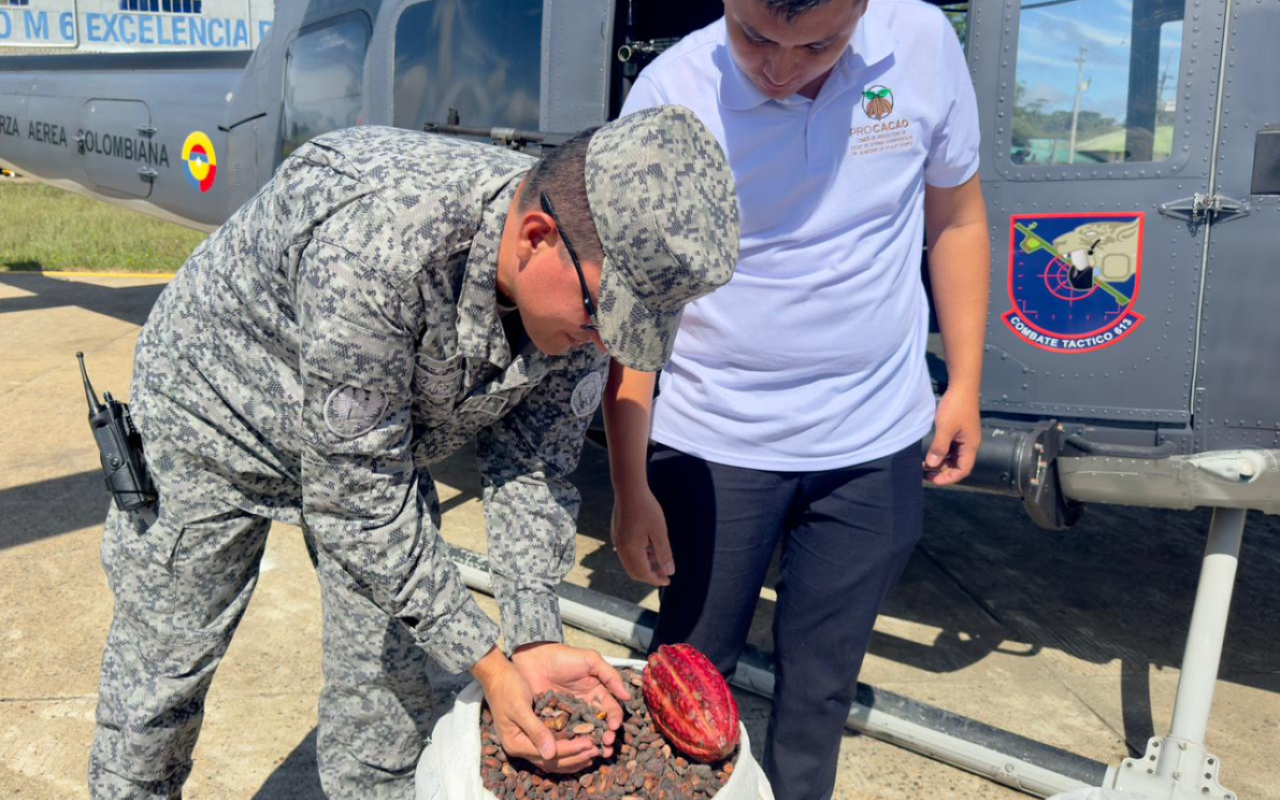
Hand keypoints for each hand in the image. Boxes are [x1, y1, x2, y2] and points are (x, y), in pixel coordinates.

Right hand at [470, 648, 597, 773]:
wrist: (496, 675)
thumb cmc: (507, 687)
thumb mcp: (520, 707)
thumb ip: (535, 730)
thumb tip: (550, 754)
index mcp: (515, 743)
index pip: (548, 754)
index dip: (570, 750)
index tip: (590, 744)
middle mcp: (520, 747)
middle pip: (552, 761)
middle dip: (575, 756)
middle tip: (597, 750)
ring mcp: (525, 742)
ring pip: (552, 758)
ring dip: (573, 757)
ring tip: (593, 752)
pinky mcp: (531, 734)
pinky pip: (551, 748)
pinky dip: (566, 750)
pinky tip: (581, 747)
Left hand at [512, 643, 631, 768]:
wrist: (534, 658)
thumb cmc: (564, 657)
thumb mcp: (591, 661)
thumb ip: (610, 676)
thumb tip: (628, 696)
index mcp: (597, 694)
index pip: (611, 711)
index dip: (615, 720)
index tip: (614, 727)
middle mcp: (585, 708)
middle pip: (600, 726)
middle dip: (606, 736)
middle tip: (607, 744)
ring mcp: (570, 717)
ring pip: (583, 733)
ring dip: (590, 744)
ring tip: (594, 752)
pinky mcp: (554, 722)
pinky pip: (563, 734)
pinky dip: (570, 742)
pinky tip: (574, 749)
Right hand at [611, 486, 674, 586]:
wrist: (628, 489)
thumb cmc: (646, 508)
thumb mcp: (659, 531)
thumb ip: (664, 553)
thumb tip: (669, 571)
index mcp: (631, 549)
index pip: (644, 573)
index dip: (656, 579)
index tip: (668, 580)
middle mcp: (621, 549)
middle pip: (634, 572)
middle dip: (649, 576)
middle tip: (664, 573)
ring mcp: (617, 542)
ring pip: (629, 564)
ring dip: (643, 566)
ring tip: (658, 559)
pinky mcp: (616, 535)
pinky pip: (626, 554)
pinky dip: (637, 557)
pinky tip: (648, 548)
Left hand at [924, 387, 981, 485]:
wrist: (962, 386)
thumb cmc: (956, 406)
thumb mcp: (945, 428)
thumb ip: (939, 447)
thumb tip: (932, 465)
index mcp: (970, 446)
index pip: (962, 470)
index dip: (949, 478)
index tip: (933, 480)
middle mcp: (969, 444)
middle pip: (958, 466)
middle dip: (942, 472)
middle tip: (925, 474)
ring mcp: (964, 438)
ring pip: (953, 458)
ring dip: (940, 463)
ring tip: (924, 465)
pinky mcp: (959, 432)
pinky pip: (951, 449)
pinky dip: (941, 453)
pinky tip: (929, 453)